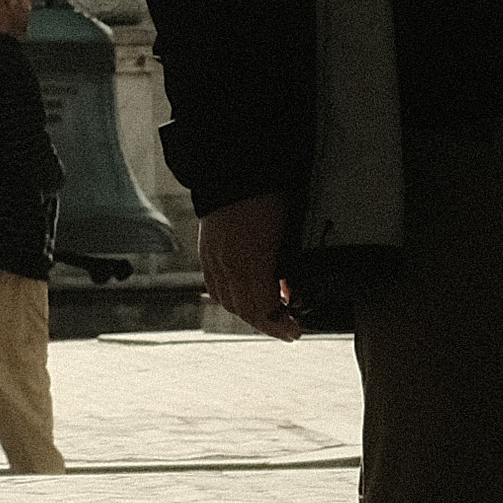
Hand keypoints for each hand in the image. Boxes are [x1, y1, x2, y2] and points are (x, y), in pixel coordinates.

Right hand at [199, 193, 299, 340]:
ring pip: (228, 301)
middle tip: (287, 329)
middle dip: (267, 324)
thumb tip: (291, 290)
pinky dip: (230, 298)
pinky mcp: (207, 252)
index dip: (280, 324)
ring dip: (249, 313)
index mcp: (249, 264)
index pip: (262, 310)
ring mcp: (214, 260)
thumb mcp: (287, 234)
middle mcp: (227, 267)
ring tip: (268, 314)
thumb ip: (287, 267)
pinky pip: (215, 287)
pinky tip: (243, 296)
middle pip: (245, 311)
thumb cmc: (266, 197)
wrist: (235, 172)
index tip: (296, 331)